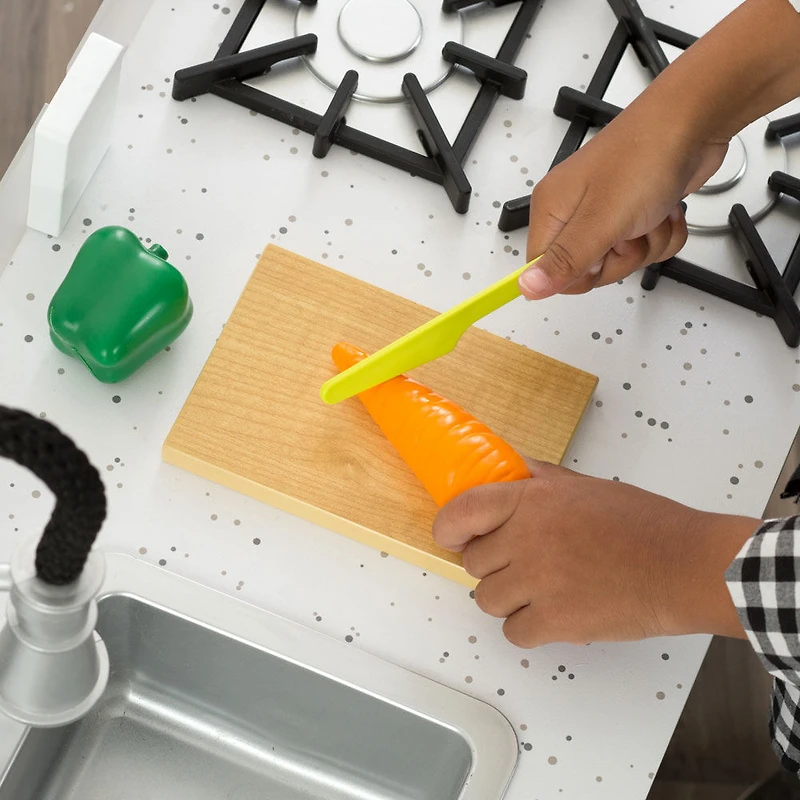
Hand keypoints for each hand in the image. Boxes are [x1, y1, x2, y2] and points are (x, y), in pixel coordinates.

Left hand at [432, 459, 758, 647]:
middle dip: (491, 564)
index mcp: (532, 500)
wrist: (683, 566)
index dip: (448, 528)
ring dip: (508, 597)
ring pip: (488, 599)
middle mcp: (527, 539)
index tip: (451, 536)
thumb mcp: (585, 487)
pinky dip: (529, 628)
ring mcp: (538, 582)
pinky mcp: (555, 622)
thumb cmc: (645, 524)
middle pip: (473, 562)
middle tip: (519, 563)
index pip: (462, 512)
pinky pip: (513, 632)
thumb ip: (541, 480)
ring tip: (540, 590)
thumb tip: (513, 470)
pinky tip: (553, 614)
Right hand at [520, 111, 723, 297]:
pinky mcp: (634, 213)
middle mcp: (574, 212)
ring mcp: (605, 213)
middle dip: (620, 258)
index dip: (577, 273)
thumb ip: (564, 260)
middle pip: (588, 271)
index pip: (546, 270)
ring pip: (622, 261)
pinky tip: (665, 210)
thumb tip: (525, 287)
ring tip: (652, 212)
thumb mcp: (600, 220)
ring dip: (648, 244)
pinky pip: (647, 248)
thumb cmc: (644, 157)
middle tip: (629, 229)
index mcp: (552, 210)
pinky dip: (663, 235)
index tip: (599, 254)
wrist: (694, 122)